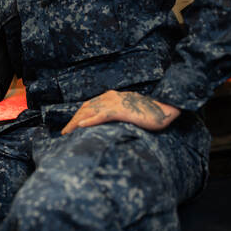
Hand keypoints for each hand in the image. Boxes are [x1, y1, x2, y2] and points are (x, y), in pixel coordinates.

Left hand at [61, 90, 179, 134]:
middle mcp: (111, 97)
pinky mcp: (122, 110)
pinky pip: (102, 115)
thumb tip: (109, 125)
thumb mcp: (130, 112)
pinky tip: (81, 126)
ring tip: (67, 131)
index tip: (70, 126)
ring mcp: (116, 103)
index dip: (78, 116)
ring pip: (90, 111)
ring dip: (76, 121)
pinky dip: (90, 120)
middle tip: (64, 132)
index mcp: (112, 97)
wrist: (166, 107)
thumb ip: (118, 115)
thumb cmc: (150, 112)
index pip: (89, 106)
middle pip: (86, 108)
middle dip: (73, 120)